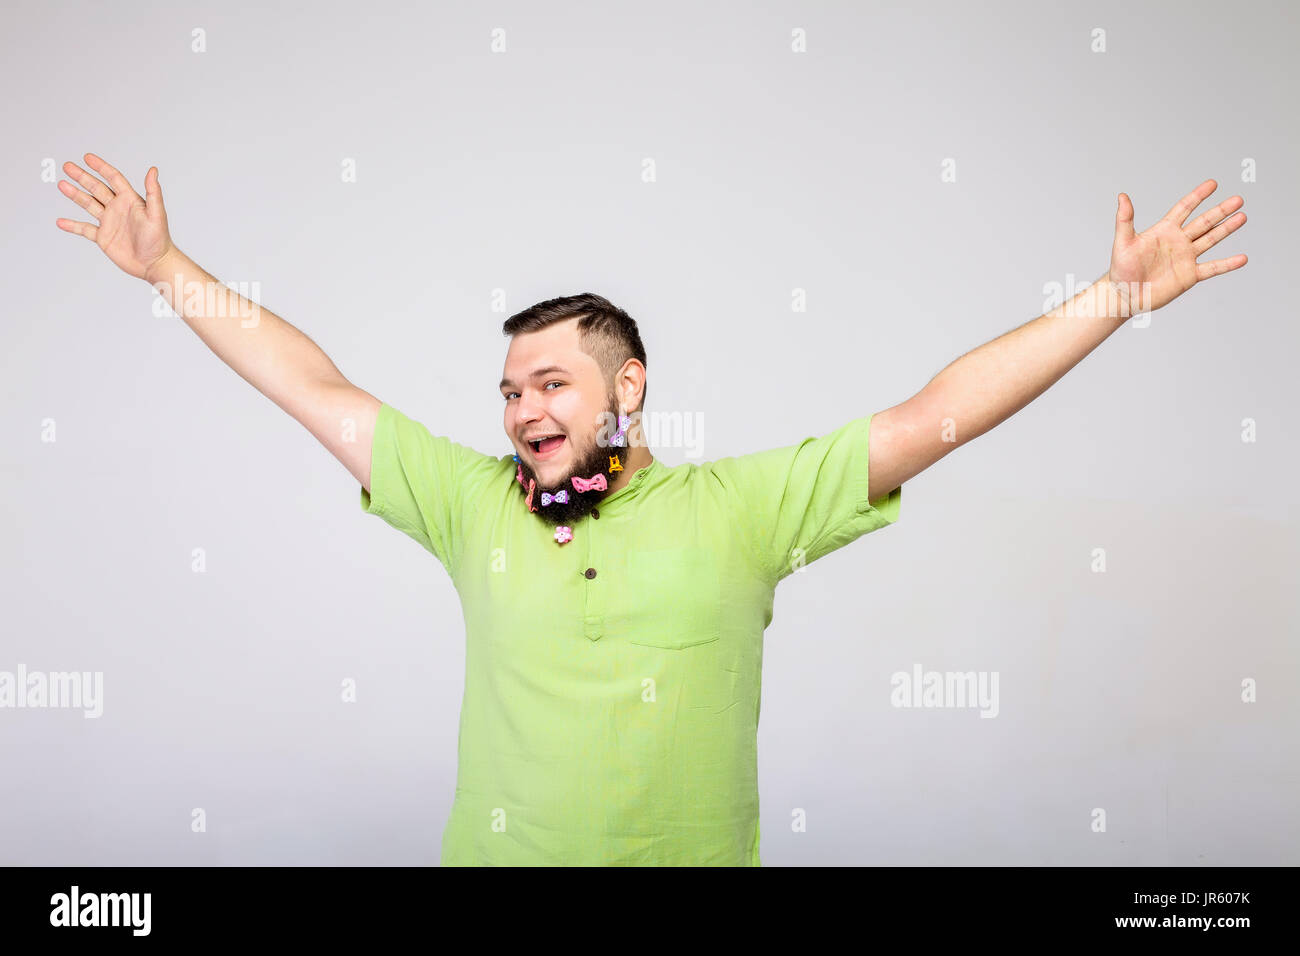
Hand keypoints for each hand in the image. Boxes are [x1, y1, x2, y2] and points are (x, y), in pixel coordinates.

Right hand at [55, 152, 176, 281]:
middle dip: (82, 177)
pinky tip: (61, 222)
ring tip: (62, 185)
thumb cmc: (159, 240)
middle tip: (67, 166)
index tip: (87, 157)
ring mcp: (109, 222)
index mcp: (130, 200)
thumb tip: (153, 170)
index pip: (113, 178)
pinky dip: (72, 225)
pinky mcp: (103, 237)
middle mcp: (118, 208)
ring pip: (88, 204)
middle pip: (96, 188)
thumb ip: (154, 192)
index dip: (101, 167)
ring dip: (75, 195)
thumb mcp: (157, 214)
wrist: (154, 264)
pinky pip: (84, 229)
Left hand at [1107, 179, 1247, 317]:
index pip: (1184, 208)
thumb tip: (1122, 196)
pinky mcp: (1190, 276)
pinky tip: (1242, 258)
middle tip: (1238, 200)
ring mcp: (1186, 258)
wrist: (1125, 296)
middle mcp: (1178, 241)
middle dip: (1220, 211)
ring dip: (1227, 229)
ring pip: (1211, 239)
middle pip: (1204, 222)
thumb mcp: (1123, 242)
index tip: (1213, 184)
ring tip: (1242, 217)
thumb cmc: (1121, 269)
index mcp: (1164, 230)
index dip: (1198, 196)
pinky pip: (1212, 268)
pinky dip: (1227, 264)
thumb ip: (1124, 219)